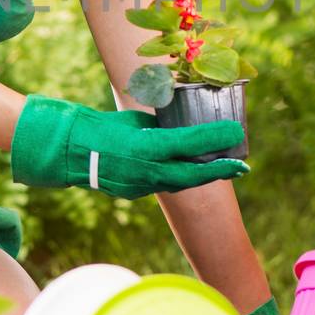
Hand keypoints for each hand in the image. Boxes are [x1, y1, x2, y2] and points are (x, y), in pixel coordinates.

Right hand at [10, 95, 248, 199]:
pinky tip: (196, 174)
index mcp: (144, 145)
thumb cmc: (104, 127)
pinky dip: (183, 179)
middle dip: (219, 170)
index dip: (215, 138)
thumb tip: (187, 128)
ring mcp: (140, 185)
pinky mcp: (136, 193)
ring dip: (204, 176)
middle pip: (190, 174)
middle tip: (243, 166)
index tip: (237, 131)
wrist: (71, 152)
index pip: (188, 143)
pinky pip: (166, 186)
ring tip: (227, 169)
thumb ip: (161, 128)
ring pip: (180, 183)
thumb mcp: (134, 121)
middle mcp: (145, 169)